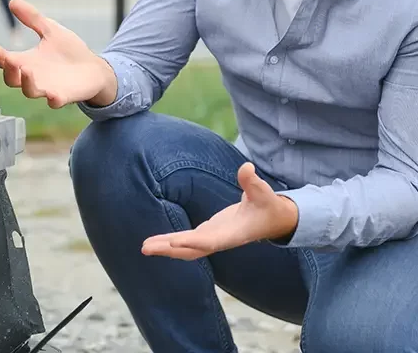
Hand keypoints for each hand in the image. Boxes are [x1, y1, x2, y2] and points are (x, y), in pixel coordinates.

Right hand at [0, 0, 115, 108]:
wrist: (93, 68)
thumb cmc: (69, 51)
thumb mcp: (50, 30)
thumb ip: (32, 18)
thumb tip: (13, 1)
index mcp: (27, 61)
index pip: (6, 61)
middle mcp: (33, 77)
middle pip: (12, 79)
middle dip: (8, 71)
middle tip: (9, 60)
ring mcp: (47, 88)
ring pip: (30, 91)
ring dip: (26, 83)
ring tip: (27, 70)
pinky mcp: (64, 96)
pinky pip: (55, 102)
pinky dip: (53, 100)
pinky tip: (53, 96)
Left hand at [141, 163, 298, 260]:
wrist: (272, 220)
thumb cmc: (268, 205)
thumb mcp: (263, 192)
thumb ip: (253, 181)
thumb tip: (246, 168)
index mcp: (233, 234)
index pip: (210, 240)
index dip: (192, 242)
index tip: (173, 242)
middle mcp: (221, 240)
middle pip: (192, 249)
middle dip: (169, 249)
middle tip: (146, 248)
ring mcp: (213, 239)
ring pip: (187, 249)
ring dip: (166, 249)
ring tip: (145, 247)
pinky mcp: (209, 234)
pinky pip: (188, 243)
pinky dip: (172, 244)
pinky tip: (156, 242)